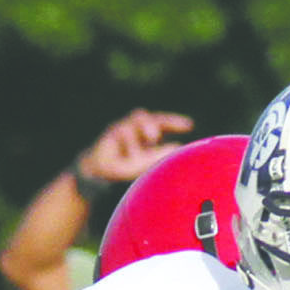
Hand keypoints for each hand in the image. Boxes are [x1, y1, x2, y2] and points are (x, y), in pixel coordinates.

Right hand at [76, 109, 194, 184]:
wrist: (99, 172)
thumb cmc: (126, 167)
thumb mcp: (146, 162)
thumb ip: (160, 154)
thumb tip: (177, 146)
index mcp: (146, 133)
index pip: (162, 123)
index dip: (175, 122)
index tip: (189, 125)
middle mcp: (135, 128)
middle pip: (150, 116)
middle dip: (160, 119)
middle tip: (175, 127)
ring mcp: (122, 128)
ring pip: (137, 119)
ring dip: (147, 125)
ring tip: (154, 136)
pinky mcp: (111, 133)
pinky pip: (122, 132)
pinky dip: (129, 142)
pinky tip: (130, 155)